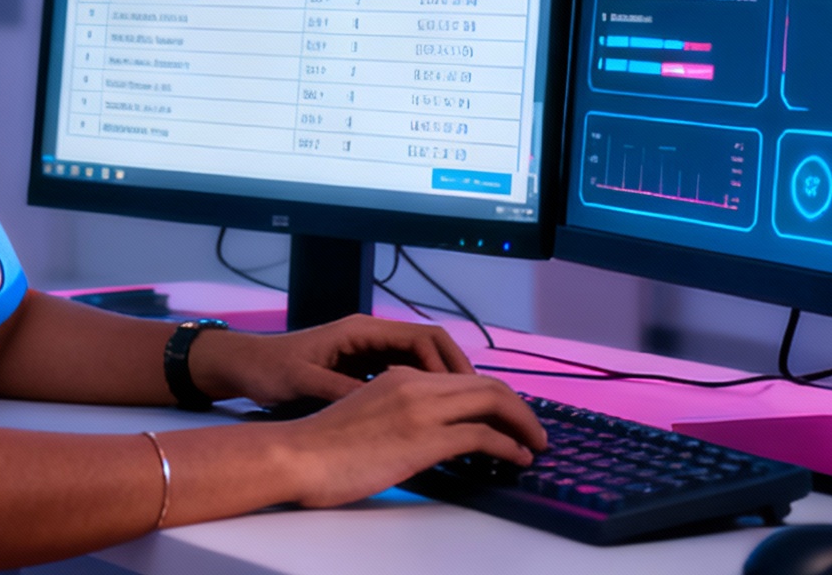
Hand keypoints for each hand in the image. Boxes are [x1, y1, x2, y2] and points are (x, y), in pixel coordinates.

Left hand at [191, 313, 473, 406]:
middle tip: (484, 407)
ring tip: (468, 416)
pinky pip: (406, 372)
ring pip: (422, 361)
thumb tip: (384, 402)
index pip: (423, 339)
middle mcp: (369, 334)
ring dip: (445, 385)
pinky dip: (425, 391)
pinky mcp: (361, 366)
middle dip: (459, 374)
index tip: (467, 394)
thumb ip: (344, 391)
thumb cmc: (270, 370)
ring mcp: (367, 349)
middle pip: (431, 347)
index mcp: (360, 331)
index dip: (449, 366)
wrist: (243, 365)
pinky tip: (434, 418)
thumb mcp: (306, 383)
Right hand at [278, 366, 547, 506]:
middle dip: (517, 406)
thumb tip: (420, 432)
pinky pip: (482, 434)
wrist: (296, 455)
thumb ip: (395, 410)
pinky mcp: (424, 438)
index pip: (461, 376)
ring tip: (534, 443)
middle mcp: (414, 383)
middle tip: (532, 429)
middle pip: (486, 384)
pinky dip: (509, 444)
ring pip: (492, 401)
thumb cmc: (320, 446)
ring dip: (522, 422)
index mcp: (399, 375)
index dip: (493, 394)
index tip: (507, 415)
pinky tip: (517, 456)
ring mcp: (421, 409)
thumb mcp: (364, 413)